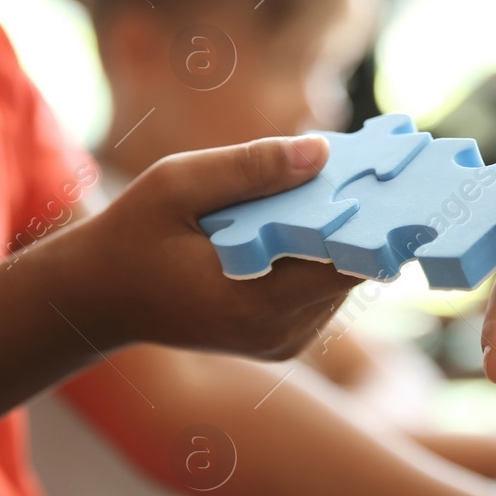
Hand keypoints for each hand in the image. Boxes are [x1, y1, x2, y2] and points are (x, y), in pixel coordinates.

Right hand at [73, 136, 358, 359]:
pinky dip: (320, 254)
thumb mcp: (176, 184)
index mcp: (254, 302)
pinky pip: (320, 292)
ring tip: (342, 184)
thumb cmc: (131, 235)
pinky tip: (312, 215)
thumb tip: (323, 152)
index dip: (377, 221)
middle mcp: (278, 333)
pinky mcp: (281, 340)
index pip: (347, 265)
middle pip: (352, 272)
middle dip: (360, 221)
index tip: (396, 179)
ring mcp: (282, 342)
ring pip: (340, 282)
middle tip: (372, 167)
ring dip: (341, 237)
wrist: (98, 298)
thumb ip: (249, 168)